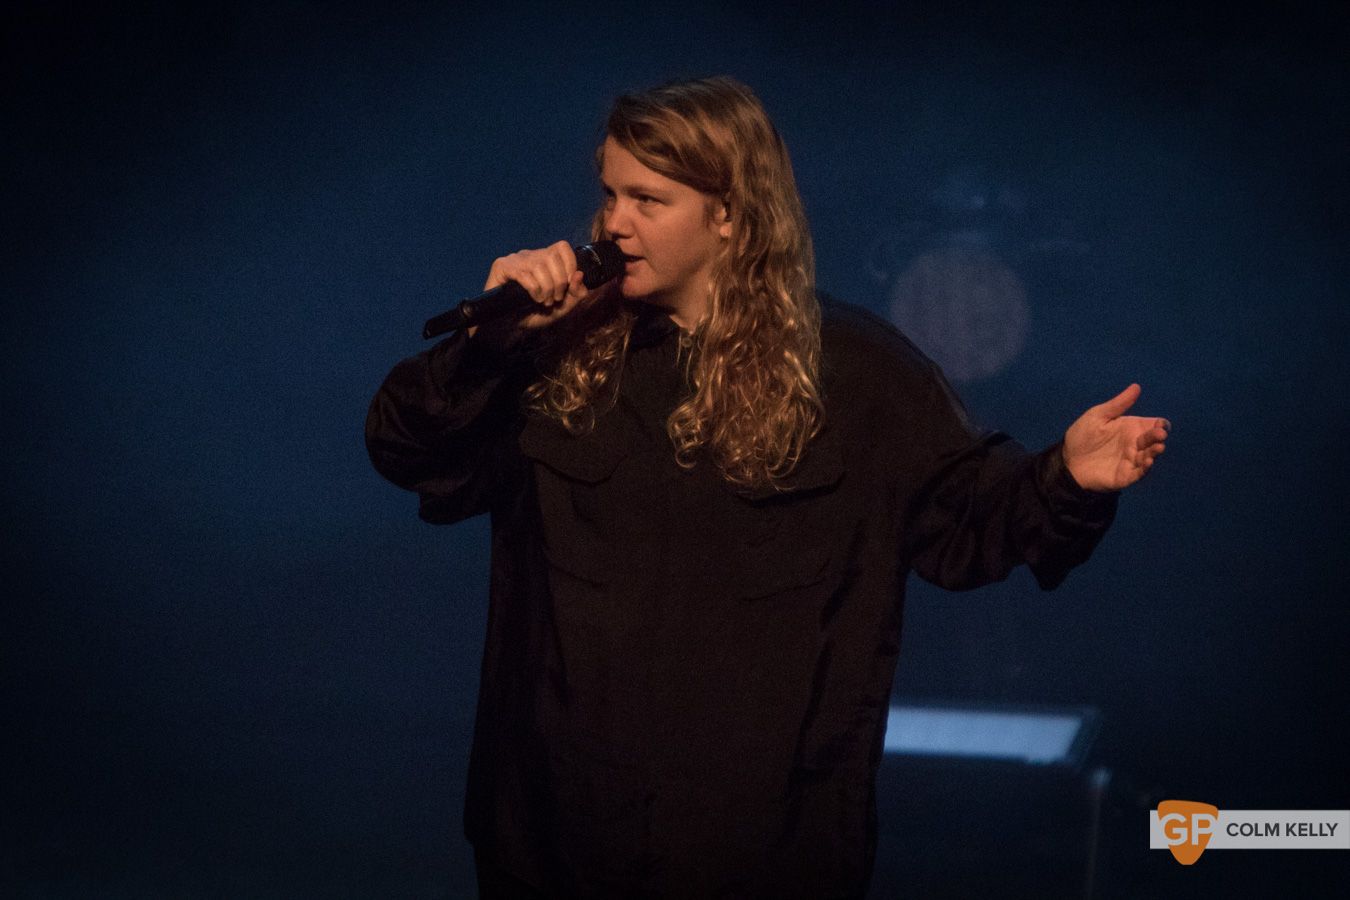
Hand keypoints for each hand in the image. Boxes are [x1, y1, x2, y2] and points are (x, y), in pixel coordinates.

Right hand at [468, 241, 601, 336]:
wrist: (510, 326)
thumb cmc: (534, 314)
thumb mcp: (562, 307)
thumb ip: (576, 293)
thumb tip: (579, 274)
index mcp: (545, 259)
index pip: (562, 247)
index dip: (570, 265)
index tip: (568, 286)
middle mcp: (530, 255)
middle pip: (552, 256)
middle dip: (559, 282)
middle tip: (554, 299)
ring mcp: (515, 259)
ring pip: (539, 265)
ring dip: (546, 288)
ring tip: (543, 301)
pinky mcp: (502, 266)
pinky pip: (523, 273)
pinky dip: (533, 289)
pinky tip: (533, 299)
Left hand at [1062, 383, 1169, 491]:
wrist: (1066, 461)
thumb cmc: (1082, 437)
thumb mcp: (1098, 416)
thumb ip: (1118, 404)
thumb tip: (1136, 386)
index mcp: (1131, 428)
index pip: (1152, 425)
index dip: (1159, 424)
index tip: (1160, 424)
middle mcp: (1134, 444)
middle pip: (1153, 440)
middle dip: (1158, 436)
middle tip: (1160, 434)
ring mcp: (1131, 461)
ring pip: (1149, 456)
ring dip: (1155, 452)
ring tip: (1158, 447)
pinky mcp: (1125, 476)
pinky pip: (1139, 473)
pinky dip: (1145, 468)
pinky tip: (1148, 462)